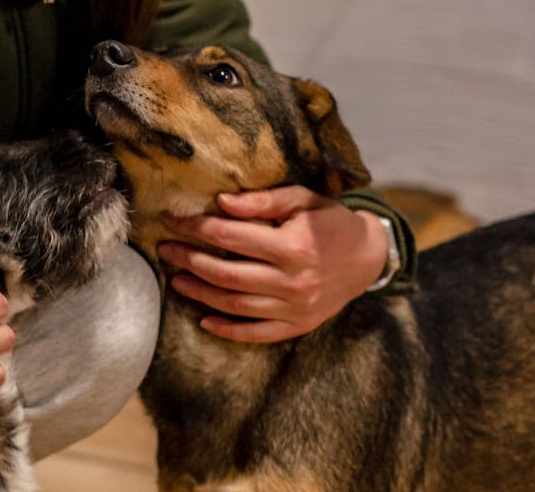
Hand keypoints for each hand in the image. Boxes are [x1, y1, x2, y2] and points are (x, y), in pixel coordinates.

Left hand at [157, 186, 386, 342]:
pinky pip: (257, 333)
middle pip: (225, 273)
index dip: (194, 227)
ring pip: (235, 304)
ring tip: (175, 280)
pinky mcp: (299, 325)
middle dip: (188, 260)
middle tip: (165, 250)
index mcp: (292, 245)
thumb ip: (262, 201)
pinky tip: (204, 321)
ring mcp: (296, 307)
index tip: (171, 220)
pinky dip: (229, 330)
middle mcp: (292, 280)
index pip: (228, 236)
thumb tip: (220, 202)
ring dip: (200, 293)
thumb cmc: (330, 221)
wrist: (369, 256)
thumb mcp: (301, 199)